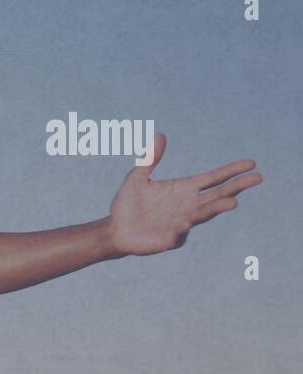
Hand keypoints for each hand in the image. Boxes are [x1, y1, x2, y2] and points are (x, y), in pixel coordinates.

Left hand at [105, 133, 261, 256]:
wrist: (114, 230)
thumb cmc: (128, 204)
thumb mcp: (137, 178)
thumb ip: (150, 159)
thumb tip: (160, 134)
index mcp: (184, 189)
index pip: (213, 178)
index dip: (231, 171)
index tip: (251, 163)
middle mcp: (188, 205)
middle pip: (218, 195)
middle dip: (237, 187)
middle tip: (257, 178)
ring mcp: (182, 223)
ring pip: (204, 214)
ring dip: (217, 208)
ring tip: (233, 203)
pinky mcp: (170, 239)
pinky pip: (179, 234)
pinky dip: (182, 230)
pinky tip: (184, 224)